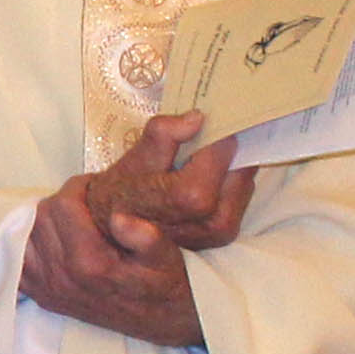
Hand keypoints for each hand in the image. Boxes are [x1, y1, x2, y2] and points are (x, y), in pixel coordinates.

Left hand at [21, 157, 211, 350]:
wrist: (162, 320)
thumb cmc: (166, 283)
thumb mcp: (166, 256)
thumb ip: (145, 236)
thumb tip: (119, 217)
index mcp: (89, 263)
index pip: (62, 205)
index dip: (78, 187)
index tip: (94, 185)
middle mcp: (61, 277)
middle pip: (41, 216)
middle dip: (61, 201)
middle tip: (84, 200)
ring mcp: (48, 288)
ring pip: (23, 234)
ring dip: (44, 220)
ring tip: (70, 218)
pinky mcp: (43, 296)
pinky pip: (16, 262)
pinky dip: (27, 245)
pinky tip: (51, 239)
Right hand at [84, 109, 257, 252]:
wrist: (110, 229)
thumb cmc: (121, 193)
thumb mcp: (134, 159)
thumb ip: (163, 136)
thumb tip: (196, 118)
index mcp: (190, 199)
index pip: (222, 153)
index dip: (216, 136)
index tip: (206, 122)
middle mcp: (212, 221)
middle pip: (240, 169)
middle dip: (227, 151)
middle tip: (207, 138)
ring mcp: (220, 232)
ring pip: (244, 183)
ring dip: (230, 166)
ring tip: (203, 158)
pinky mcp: (224, 235)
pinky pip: (239, 197)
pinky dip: (229, 182)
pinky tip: (208, 176)